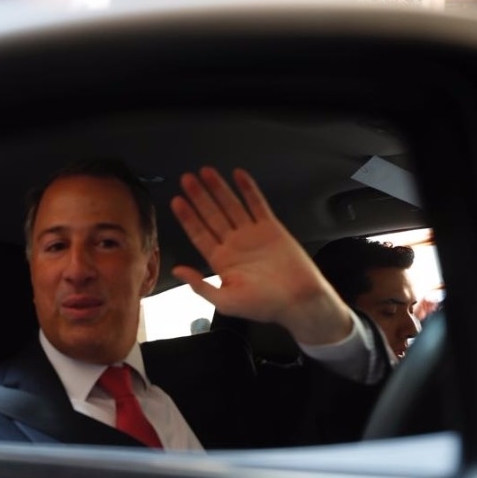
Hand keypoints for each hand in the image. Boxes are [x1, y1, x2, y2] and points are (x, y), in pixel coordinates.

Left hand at [170, 167, 353, 345]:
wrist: (299, 300)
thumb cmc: (264, 305)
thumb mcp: (225, 301)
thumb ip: (200, 286)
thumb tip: (177, 271)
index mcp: (221, 261)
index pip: (199, 234)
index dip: (188, 217)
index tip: (176, 201)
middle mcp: (234, 245)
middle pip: (212, 215)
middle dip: (199, 197)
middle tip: (186, 179)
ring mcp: (252, 235)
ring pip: (231, 206)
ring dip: (219, 189)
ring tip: (205, 172)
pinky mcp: (271, 228)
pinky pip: (257, 204)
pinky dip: (248, 189)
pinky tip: (238, 175)